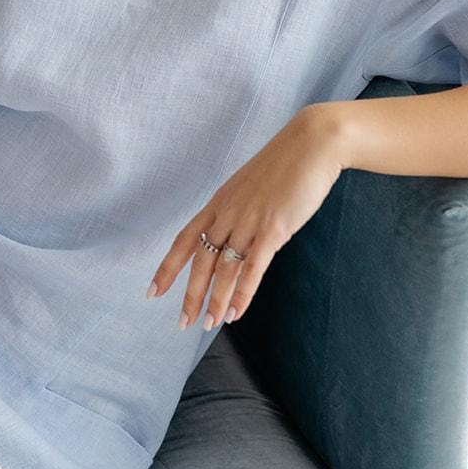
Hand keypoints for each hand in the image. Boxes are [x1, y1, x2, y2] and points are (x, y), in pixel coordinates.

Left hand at [146, 105, 347, 329]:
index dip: (168, 268)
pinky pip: (253, 267)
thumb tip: (236, 236)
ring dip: (216, 300)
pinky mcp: (274, 228)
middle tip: (183, 323)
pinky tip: (237, 312)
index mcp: (220, 202)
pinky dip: (243, 293)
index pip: (184, 240)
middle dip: (191, 295)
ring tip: (210, 324)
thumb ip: (240, 211)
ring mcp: (250, 220)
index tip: (153, 292)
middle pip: (201, 260)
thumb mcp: (252, 187)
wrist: (313, 144)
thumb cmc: (286, 165)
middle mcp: (228, 213)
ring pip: (225, 268)